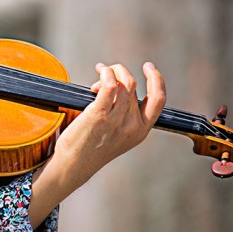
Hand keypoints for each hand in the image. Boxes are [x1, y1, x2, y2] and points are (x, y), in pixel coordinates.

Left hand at [28, 62, 165, 225]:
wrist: (74, 165)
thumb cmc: (91, 148)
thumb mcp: (118, 135)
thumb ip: (125, 116)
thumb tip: (118, 86)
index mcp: (141, 131)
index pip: (158, 100)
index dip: (156, 79)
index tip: (148, 66)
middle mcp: (132, 126)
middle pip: (133, 87)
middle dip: (119, 73)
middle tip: (105, 73)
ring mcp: (116, 121)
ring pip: (124, 83)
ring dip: (111, 71)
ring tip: (99, 74)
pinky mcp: (98, 116)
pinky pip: (109, 86)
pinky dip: (106, 73)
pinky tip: (100, 72)